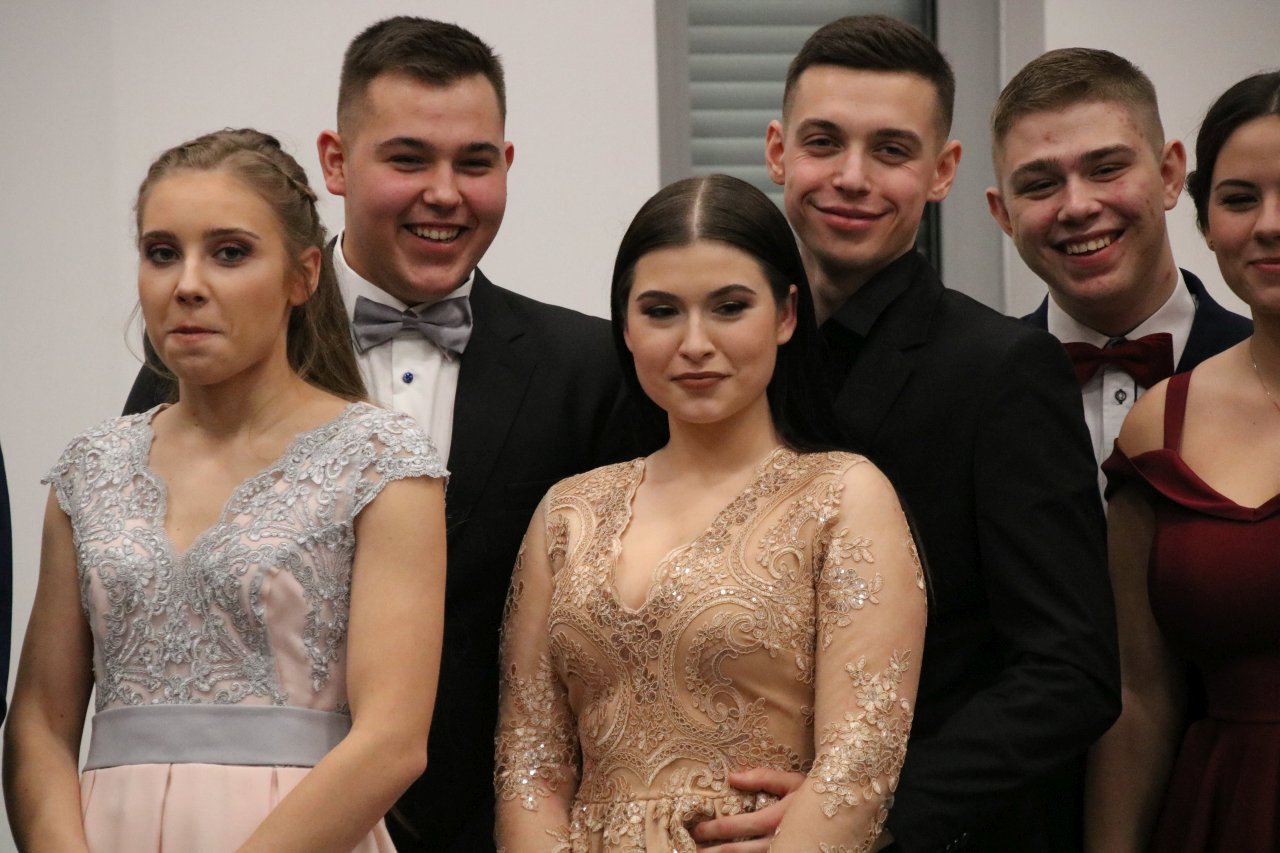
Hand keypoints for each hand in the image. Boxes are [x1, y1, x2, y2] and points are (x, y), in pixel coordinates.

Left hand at [690, 768, 804, 850]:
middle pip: (735, 851)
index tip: (695, 829)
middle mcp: (777, 840)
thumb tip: (731, 777)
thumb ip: (761, 778)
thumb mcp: (791, 782)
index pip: (735, 826)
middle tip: (688, 849)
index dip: (712, 829)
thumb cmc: (814, 793)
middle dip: (710, 852)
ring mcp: (782, 850)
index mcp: (775, 819)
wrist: (843, 809)